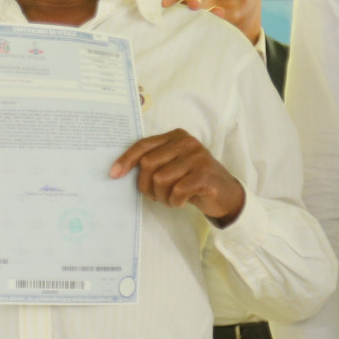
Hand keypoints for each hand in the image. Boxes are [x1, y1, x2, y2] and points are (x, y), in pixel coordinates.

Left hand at [109, 128, 246, 223]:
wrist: (224, 193)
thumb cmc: (192, 180)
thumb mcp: (172, 165)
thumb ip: (153, 162)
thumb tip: (119, 170)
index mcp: (175, 136)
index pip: (143, 145)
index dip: (126, 160)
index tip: (113, 174)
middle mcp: (187, 142)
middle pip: (148, 164)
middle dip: (146, 185)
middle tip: (155, 196)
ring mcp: (198, 156)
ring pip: (160, 179)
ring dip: (161, 196)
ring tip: (170, 199)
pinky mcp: (205, 174)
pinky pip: (177, 191)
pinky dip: (175, 201)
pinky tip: (181, 201)